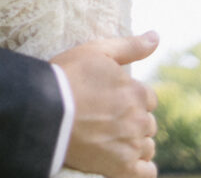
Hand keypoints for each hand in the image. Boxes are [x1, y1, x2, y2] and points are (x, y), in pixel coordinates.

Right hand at [53, 31, 158, 177]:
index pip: (148, 98)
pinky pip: (147, 172)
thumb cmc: (68, 76)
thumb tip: (156, 36)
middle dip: (132, 119)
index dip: (131, 97)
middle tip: (105, 117)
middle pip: (147, 122)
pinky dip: (140, 167)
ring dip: (135, 142)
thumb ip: (131, 46)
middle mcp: (139, 120)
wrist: (44, 111)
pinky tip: (124, 158)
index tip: (110, 98)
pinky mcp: (122, 169)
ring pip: (147, 146)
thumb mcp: (97, 51)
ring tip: (109, 136)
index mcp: (137, 93)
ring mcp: (131, 146)